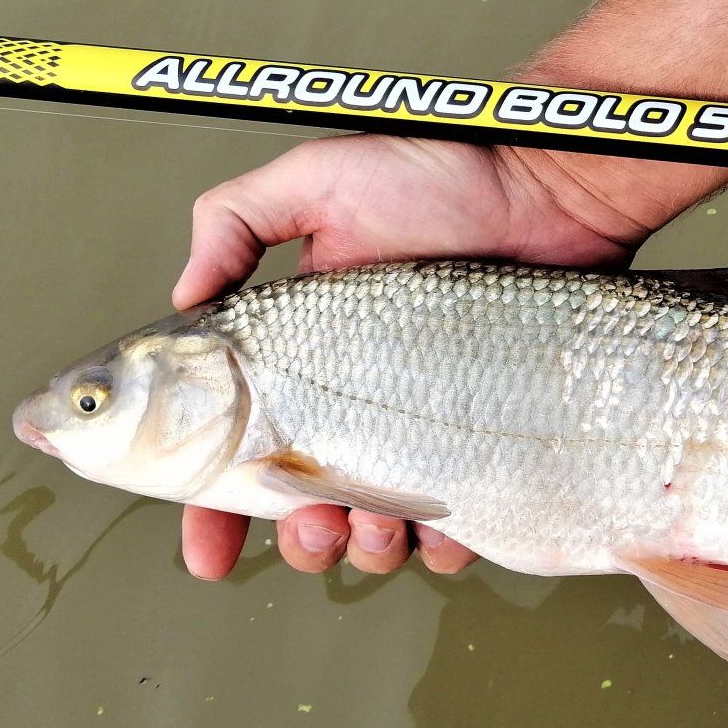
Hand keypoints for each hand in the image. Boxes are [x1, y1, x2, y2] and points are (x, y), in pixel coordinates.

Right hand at [172, 134, 652, 580]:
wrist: (546, 195)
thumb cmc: (441, 177)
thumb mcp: (316, 178)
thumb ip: (234, 220)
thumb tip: (181, 299)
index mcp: (300, 356)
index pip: (236, 449)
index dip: (211, 508)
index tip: (205, 550)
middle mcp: (355, 402)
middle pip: (303, 509)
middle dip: (301, 538)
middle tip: (314, 523)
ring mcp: (421, 427)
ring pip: (377, 530)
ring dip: (367, 545)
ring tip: (381, 517)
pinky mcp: (483, 441)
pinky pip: (458, 523)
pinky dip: (444, 542)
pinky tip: (443, 522)